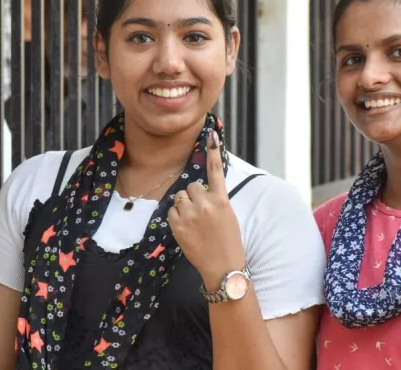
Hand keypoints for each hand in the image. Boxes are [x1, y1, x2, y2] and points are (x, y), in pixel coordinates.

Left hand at [168, 130, 244, 288]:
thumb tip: (199, 189)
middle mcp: (205, 204)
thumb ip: (215, 200)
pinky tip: (187, 229)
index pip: (216, 171)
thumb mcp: (228, 215)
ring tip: (195, 222)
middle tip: (201, 213)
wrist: (223, 266)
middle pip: (192, 186)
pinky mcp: (177, 225)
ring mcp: (190, 215)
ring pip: (180, 197)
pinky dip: (177, 217)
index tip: (210, 133)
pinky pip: (172, 211)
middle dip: (194, 195)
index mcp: (222, 200)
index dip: (213, 151)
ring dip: (184, 206)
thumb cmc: (228, 241)